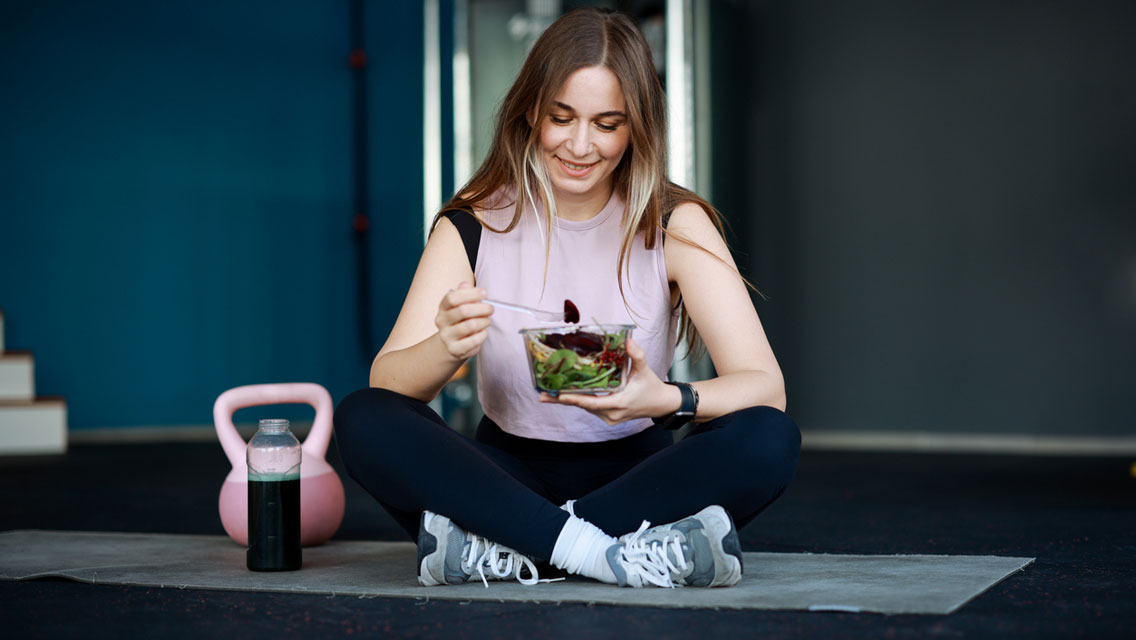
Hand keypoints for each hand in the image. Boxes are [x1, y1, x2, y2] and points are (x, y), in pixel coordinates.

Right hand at [435, 282, 492, 360]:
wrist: (451, 345)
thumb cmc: (460, 321)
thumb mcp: (460, 306)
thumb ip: (464, 294)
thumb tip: (466, 285)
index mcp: (443, 307)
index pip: (453, 297)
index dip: (470, 294)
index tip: (484, 293)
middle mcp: (441, 321)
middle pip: (463, 310)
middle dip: (482, 308)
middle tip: (491, 309)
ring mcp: (447, 336)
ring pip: (471, 325)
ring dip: (484, 321)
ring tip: (487, 321)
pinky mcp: (455, 349)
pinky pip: (475, 340)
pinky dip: (483, 335)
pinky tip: (483, 332)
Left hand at [538, 338, 675, 424]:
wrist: (660, 404)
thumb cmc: (651, 387)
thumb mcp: (645, 370)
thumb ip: (636, 355)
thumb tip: (628, 341)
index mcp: (619, 403)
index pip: (592, 402)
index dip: (575, 399)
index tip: (558, 395)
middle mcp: (611, 414)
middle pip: (583, 406)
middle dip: (562, 400)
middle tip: (542, 396)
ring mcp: (609, 418)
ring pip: (585, 408)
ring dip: (569, 400)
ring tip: (548, 393)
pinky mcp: (608, 417)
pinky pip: (590, 408)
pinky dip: (580, 400)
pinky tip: (566, 393)